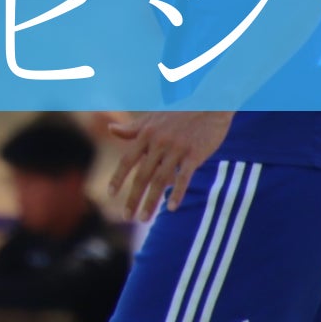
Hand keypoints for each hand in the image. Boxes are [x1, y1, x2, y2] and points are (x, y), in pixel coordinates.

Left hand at [106, 112, 232, 220]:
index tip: (110, 194)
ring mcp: (176, 148)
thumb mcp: (152, 118)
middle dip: (133, 198)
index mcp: (146, 134)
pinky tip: (172, 208)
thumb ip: (132, 128)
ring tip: (143, 218)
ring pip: (160, 180)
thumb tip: (111, 129)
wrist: (209, 102)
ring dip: (151, 201)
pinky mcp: (194, 154)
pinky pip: (184, 177)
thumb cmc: (179, 112)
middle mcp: (158, 142)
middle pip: (142, 175)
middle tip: (126, 217)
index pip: (127, 160)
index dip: (118, 178)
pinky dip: (177, 193)